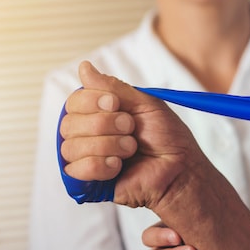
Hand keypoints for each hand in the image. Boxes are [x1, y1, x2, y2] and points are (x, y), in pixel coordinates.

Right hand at [59, 60, 208, 210]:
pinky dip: (100, 165)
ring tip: (131, 148)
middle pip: (68, 124)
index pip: (74, 102)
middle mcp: (88, 135)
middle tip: (130, 128)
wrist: (180, 167)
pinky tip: (118, 166)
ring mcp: (87, 159)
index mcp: (99, 114)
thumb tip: (84, 67)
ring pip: (71, 146)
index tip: (116, 104)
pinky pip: (75, 170)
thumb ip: (112, 87)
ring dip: (107, 145)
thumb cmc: (167, 137)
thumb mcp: (144, 103)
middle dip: (104, 124)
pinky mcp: (89, 182)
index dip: (91, 101)